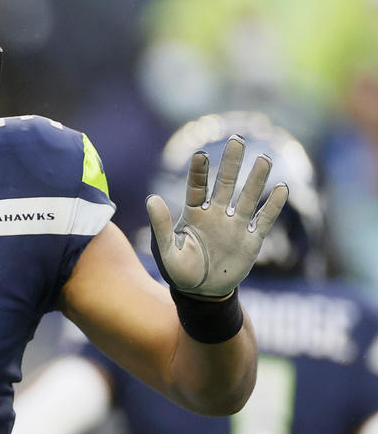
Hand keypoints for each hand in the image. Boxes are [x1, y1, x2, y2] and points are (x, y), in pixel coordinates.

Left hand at [147, 135, 288, 297]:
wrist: (202, 293)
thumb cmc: (179, 271)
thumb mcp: (167, 251)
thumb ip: (161, 226)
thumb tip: (151, 198)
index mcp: (193, 215)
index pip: (197, 187)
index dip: (199, 171)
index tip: (200, 154)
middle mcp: (216, 214)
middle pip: (225, 184)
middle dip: (231, 164)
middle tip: (237, 140)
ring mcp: (235, 226)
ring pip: (248, 197)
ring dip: (256, 179)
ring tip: (263, 158)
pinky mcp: (251, 240)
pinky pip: (264, 220)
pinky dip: (273, 206)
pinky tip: (282, 188)